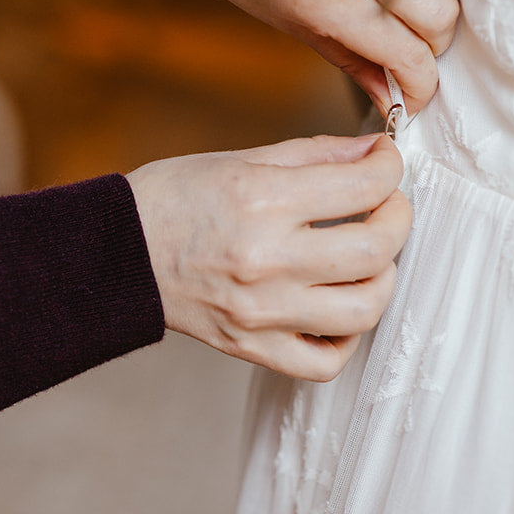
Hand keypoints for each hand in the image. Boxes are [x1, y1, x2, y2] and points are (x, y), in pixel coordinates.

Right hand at [128, 132, 409, 379]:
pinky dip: (347, 336)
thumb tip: (373, 152)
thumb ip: (316, 155)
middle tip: (388, 205)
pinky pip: (325, 361)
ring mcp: (262, 311)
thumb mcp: (244, 158)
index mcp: (264, 200)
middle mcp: (267, 259)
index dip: (390, 168)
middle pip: (376, 250)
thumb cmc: (175, 197)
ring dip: (382, 278)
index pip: (364, 187)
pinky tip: (338, 305)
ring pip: (363, 309)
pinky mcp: (252, 348)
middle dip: (398, 219)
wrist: (115, 254)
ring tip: (368, 257)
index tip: (386, 163)